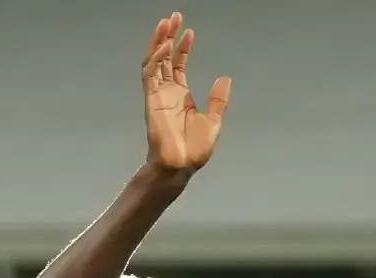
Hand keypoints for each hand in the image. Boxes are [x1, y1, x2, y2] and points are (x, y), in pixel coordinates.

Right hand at [142, 14, 231, 172]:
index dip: (182, 48)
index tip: (189, 32)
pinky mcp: (151, 99)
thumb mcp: (213, 120)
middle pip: (163, 57)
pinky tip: (165, 46)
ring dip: (158, 41)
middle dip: (167, 36)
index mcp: (180, 95)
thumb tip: (225, 78)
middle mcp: (166, 91)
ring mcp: (157, 94)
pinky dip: (156, 59)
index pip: (178, 65)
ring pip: (154, 60)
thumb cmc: (195, 149)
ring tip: (166, 22)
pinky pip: (150, 74)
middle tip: (174, 16)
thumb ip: (218, 99)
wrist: (182, 164)